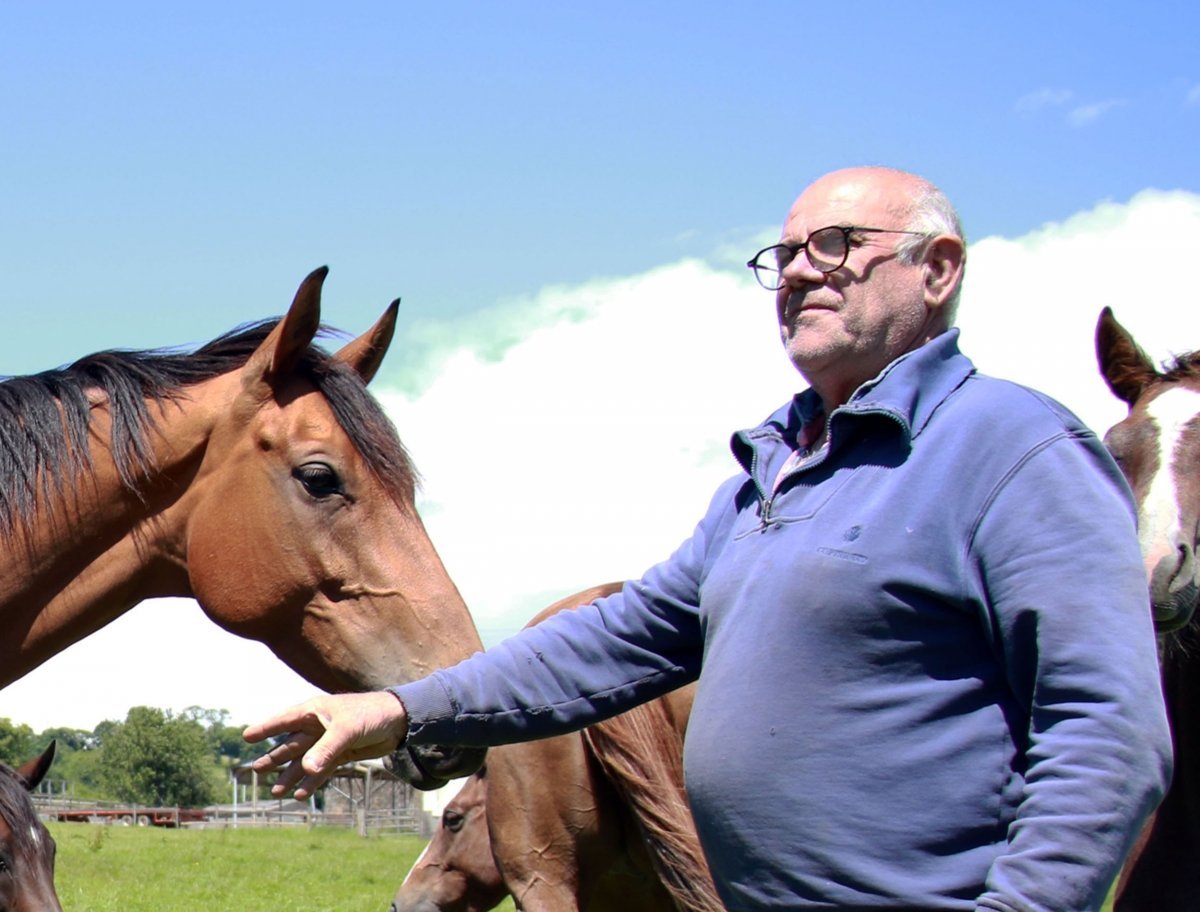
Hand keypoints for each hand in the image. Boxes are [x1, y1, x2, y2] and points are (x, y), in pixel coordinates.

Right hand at [242, 691, 409, 799]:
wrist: (399, 721)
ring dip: (290, 775)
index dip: (266, 728)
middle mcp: (318, 726)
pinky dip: (311, 782)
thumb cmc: (371, 714)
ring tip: (275, 792)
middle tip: (256, 771)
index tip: (246, 736)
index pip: (284, 720)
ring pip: (304, 760)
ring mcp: (328, 741)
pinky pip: (321, 770)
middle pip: (291, 744)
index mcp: (315, 711)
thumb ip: (326, 749)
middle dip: (274, 758)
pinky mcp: (340, 754)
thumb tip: (305, 770)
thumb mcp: (347, 730)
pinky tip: (301, 795)